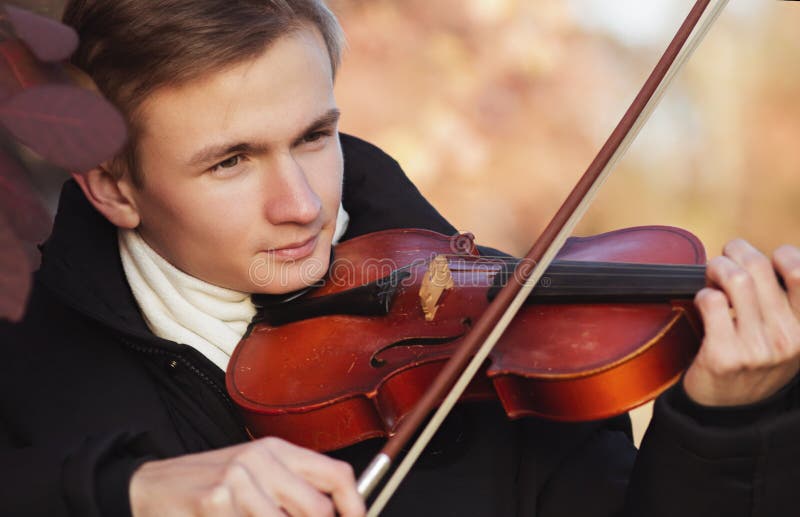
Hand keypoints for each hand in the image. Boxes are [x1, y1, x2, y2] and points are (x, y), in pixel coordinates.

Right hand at [129, 436, 364, 516]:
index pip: (336, 474)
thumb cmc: (205, 485)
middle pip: (318, 509)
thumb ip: (291, 489)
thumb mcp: (254, 475)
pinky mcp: (216, 503)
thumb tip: (333, 511)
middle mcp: (260, 459)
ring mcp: (237, 480)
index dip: (355, 507)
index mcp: (275, 449)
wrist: (149, 488)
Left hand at [683, 239, 799, 406]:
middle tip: (725, 259)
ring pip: (734, 278)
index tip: (765, 260)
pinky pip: (711, 301)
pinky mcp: (725, 355)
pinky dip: (703, 294)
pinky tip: (705, 304)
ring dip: (716, 269)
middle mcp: (786, 338)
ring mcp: (756, 348)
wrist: (729, 411)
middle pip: (758, 266)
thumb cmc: (755, 360)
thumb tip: (768, 256)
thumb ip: (785, 301)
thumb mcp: (787, 336)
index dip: (779, 254)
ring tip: (713, 278)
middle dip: (735, 252)